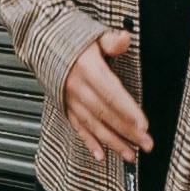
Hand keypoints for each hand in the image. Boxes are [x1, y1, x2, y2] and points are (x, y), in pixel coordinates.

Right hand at [59, 26, 154, 163]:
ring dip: (113, 142)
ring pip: (94, 125)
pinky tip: (101, 155)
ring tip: (130, 154)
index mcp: (88, 69)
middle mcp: (78, 88)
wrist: (43, 44)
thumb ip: (111, 41)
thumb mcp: (94, 35)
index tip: (143, 124)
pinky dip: (90, 142)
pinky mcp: (67, 107)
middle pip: (106, 114)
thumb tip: (125, 39)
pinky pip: (79, 128)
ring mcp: (71, 100)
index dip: (128, 111)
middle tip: (146, 144)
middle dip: (128, 132)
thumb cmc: (72, 40)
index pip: (112, 94)